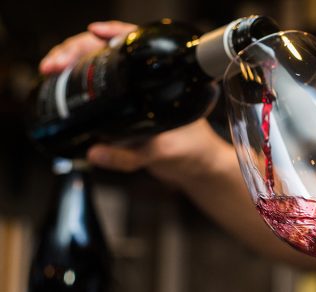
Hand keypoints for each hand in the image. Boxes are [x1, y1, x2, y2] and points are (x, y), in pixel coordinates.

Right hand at [39, 20, 233, 185]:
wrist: (197, 168)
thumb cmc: (191, 152)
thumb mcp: (161, 153)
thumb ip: (130, 156)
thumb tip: (95, 153)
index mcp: (165, 81)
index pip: (135, 43)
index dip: (113, 34)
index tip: (94, 34)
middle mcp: (147, 82)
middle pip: (107, 51)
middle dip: (77, 50)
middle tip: (58, 63)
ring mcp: (133, 93)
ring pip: (98, 66)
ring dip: (71, 62)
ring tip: (52, 69)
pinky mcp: (123, 109)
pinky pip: (96, 89)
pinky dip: (75, 81)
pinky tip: (59, 78)